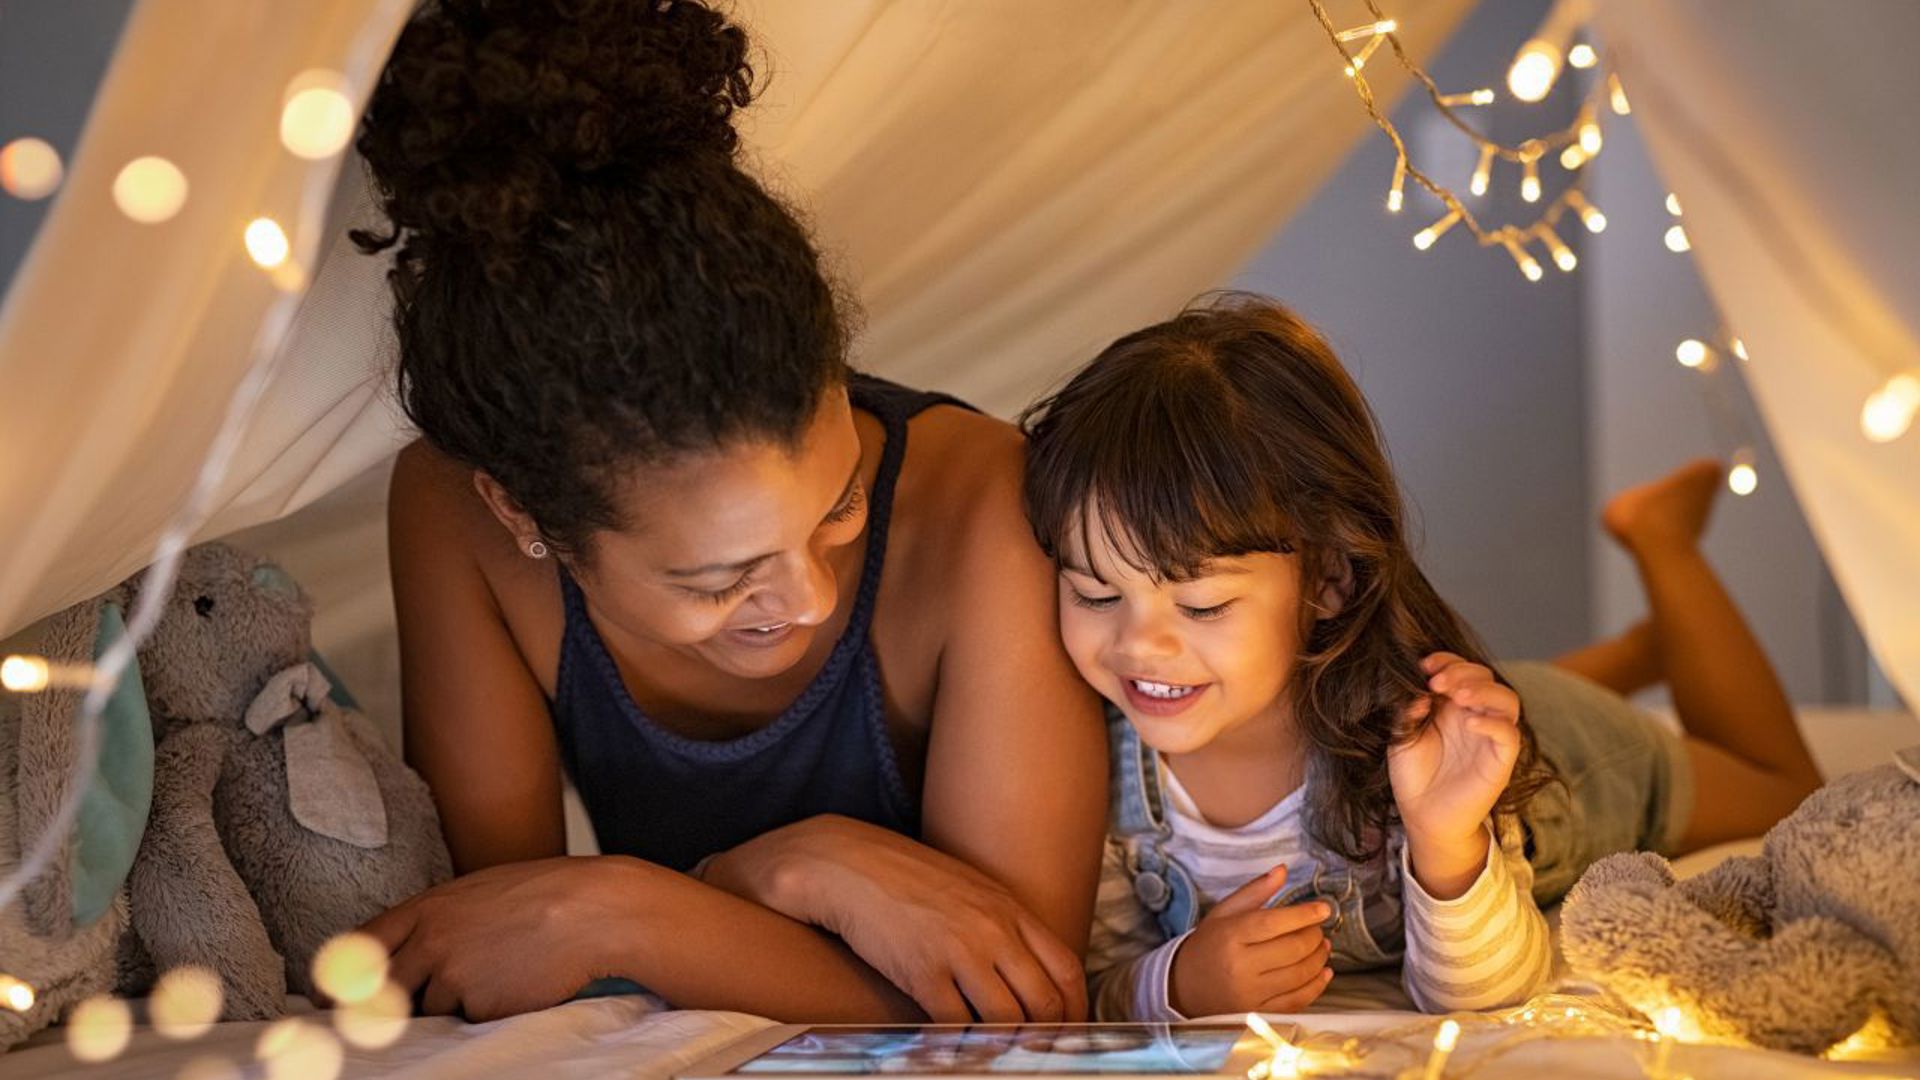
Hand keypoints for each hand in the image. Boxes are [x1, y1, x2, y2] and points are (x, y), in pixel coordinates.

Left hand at [359, 855, 654, 1021]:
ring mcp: (453, 976)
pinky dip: (485, 1012)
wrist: (595, 911)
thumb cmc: (545, 894)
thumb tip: (408, 953)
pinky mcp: (479, 1006)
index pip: (361, 946)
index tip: (332, 997)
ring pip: (432, 1009)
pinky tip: (514, 984)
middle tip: (403, 1006)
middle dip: (389, 1002)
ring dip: (454, 1002)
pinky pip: (468, 1020)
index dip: (343, 977)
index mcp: (427, 907)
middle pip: (383, 989)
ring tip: (498, 971)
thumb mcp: (479, 892)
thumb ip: (437, 920)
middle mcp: (430, 942)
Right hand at [699, 815, 1084, 1022]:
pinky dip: (962, 1047)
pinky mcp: (922, 973)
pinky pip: (956, 1027)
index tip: (1070, 1032)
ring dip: (1006, 1046)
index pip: (1067, 968)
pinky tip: (956, 1052)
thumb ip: (1001, 925)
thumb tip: (1025, 970)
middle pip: (1044, 1002)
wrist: (845, 865)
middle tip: (1039, 1055)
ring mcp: (959, 952)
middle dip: (1047, 1037)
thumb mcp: (967, 890)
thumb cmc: (905, 879)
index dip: (1076, 1010)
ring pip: (1006, 1021)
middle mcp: (993, 930)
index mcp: (1009, 908)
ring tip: (1000, 1056)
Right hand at [1169, 867, 1332, 1017]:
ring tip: (1322, 946)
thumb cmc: (1208, 944)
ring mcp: (1251, 993)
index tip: (1323, 909)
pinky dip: (1317, 985)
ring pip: (1300, 974)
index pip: (1275, 923)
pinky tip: (1324, 971)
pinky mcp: (1259, 1012)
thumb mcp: (1224, 912)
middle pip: (1292, 949)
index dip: (1305, 915)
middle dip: (1314, 936)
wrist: (1185, 986)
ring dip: (1319, 958)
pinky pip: (1297, 1000)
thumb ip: (1255, 890)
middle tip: (1318, 928)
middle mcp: (1241, 966)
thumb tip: (1283, 870)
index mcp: (1231, 935)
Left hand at [1387, 653, 1519, 894]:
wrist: (1421, 815)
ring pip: (1507, 701)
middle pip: (1487, 678)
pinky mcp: (1500, 761)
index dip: (1448, 661)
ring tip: (1458, 695)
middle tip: (1437, 682)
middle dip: (1463, 672)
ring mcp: (1490, 737)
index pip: (1463, 669)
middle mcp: (1475, 716)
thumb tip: (1419, 690)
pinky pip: (1509, 736)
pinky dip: (1493, 724)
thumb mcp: (1402, 735)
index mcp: (1452, 705)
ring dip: (1484, 691)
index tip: (1424, 665)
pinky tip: (1470, 722)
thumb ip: (1409, 711)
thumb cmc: (1413, 774)